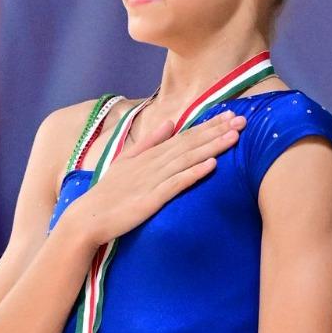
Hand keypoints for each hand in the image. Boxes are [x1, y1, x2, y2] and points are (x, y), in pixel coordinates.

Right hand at [69, 109, 245, 248]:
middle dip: (217, 131)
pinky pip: (176, 184)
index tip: (230, 115)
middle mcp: (153, 163)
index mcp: (149, 154)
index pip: (184, 136)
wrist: (88, 217)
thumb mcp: (126, 160)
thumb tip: (170, 122)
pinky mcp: (151, 199)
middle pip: (190, 144)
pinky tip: (212, 165)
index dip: (208, 125)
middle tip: (243, 120)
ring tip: (234, 137)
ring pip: (187, 160)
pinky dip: (194, 173)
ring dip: (212, 147)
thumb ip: (149, 141)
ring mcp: (152, 180)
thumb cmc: (108, 192)